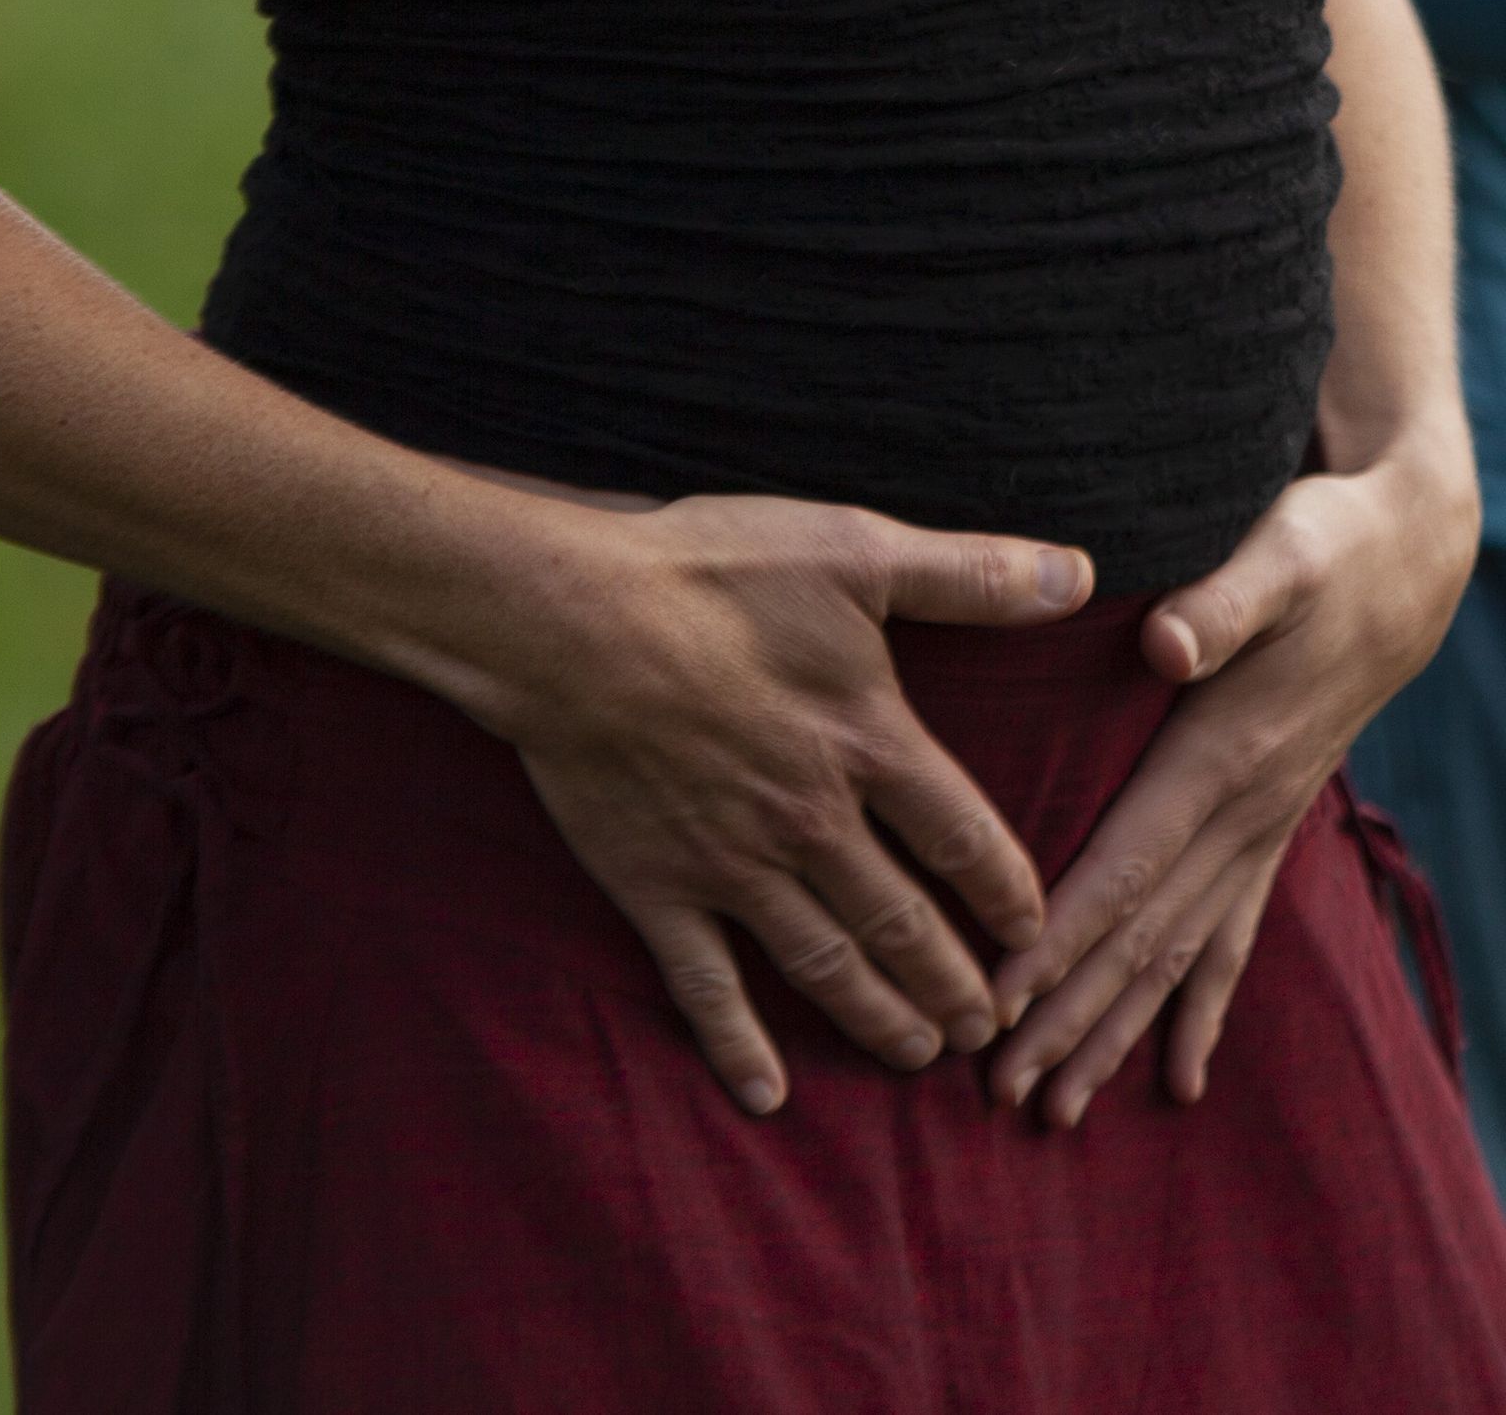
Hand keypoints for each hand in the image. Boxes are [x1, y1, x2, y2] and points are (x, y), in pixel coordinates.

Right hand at [495, 492, 1093, 1115]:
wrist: (569, 622)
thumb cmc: (709, 574)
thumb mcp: (852, 552)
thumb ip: (967, 574)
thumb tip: (1079, 575)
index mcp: (868, 744)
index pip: (964, 840)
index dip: (1007, 892)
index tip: (1033, 932)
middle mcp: (813, 823)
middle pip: (904, 923)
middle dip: (952, 982)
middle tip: (985, 1027)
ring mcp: (733, 865)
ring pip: (826, 964)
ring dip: (878, 1017)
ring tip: (917, 1056)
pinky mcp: (657, 886)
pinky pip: (706, 984)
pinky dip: (738, 1044)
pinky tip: (766, 1095)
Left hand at [986, 439, 1479, 1125]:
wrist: (1409, 560)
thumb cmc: (1325, 547)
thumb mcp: (1281, 553)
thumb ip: (1223, 600)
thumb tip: (1168, 639)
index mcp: (1223, 754)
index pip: (1123, 865)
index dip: (1061, 934)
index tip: (998, 999)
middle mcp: (1244, 812)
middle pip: (1140, 935)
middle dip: (1068, 1017)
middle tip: (997, 1090)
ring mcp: (1263, 829)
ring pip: (1180, 956)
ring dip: (1115, 1033)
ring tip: (1054, 1110)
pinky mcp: (1269, 826)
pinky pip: (1231, 938)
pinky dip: (1201, 1010)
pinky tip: (1178, 1079)